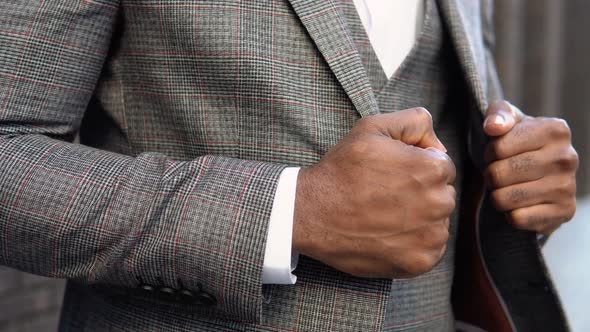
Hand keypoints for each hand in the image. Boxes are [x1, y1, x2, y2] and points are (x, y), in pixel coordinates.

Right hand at [293, 108, 455, 278]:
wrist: (312, 213)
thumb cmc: (341, 170)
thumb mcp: (372, 128)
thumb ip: (415, 121)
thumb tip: (438, 143)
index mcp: (432, 169)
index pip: (442, 166)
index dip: (417, 167)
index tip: (392, 174)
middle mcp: (439, 203)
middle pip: (443, 195)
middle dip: (422, 193)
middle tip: (386, 195)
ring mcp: (430, 236)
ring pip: (438, 222)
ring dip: (420, 219)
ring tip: (385, 215)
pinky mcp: (420, 262)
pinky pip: (431, 249)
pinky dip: (414, 244)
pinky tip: (388, 234)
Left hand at [483, 100, 577, 234]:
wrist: (540, 175)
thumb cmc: (518, 142)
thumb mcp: (507, 120)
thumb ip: (497, 114)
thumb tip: (493, 127)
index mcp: (555, 130)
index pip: (497, 148)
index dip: (488, 153)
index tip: (497, 153)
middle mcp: (567, 157)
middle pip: (498, 174)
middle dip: (490, 176)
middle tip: (500, 173)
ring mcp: (567, 187)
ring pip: (504, 198)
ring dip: (497, 196)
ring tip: (508, 187)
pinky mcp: (564, 212)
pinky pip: (517, 219)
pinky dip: (509, 214)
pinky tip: (519, 204)